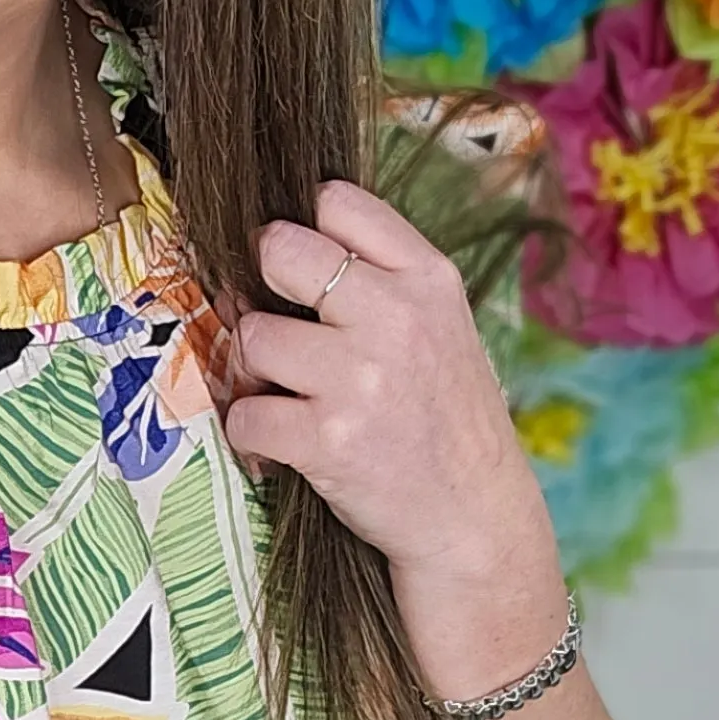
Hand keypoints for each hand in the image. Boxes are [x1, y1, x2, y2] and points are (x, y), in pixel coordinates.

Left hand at [223, 181, 552, 586]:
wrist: (474, 517)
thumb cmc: (446, 417)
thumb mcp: (441, 326)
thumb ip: (379, 278)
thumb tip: (275, 246)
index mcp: (428, 279)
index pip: (337, 202)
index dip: (303, 229)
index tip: (300, 267)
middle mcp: (396, 318)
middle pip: (280, 251)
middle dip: (263, 285)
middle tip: (280, 325)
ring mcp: (359, 379)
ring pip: (252, 336)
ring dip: (255, 369)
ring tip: (288, 393)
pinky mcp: (326, 440)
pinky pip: (245, 412)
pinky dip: (251, 431)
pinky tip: (281, 440)